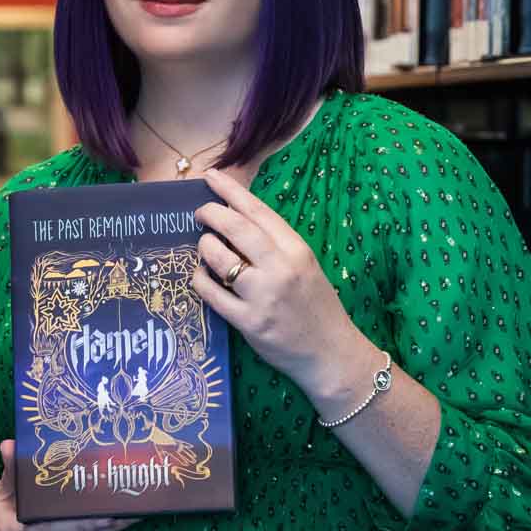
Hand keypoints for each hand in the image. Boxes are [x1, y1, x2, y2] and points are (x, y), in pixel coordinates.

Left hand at [192, 169, 379, 411]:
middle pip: (236, 228)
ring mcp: (263, 296)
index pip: (258, 211)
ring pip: (219, 258)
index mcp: (297, 250)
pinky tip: (201, 277)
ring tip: (205, 246)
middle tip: (200, 213)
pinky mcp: (248, 322)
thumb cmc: (316, 306)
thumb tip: (235, 219)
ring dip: (204, 247)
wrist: (331, 354)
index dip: (231, 190)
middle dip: (210, 214)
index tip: (211, 176)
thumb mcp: (304, 265)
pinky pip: (211, 293)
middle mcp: (281, 268)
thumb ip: (275, 244)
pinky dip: (200, 280)